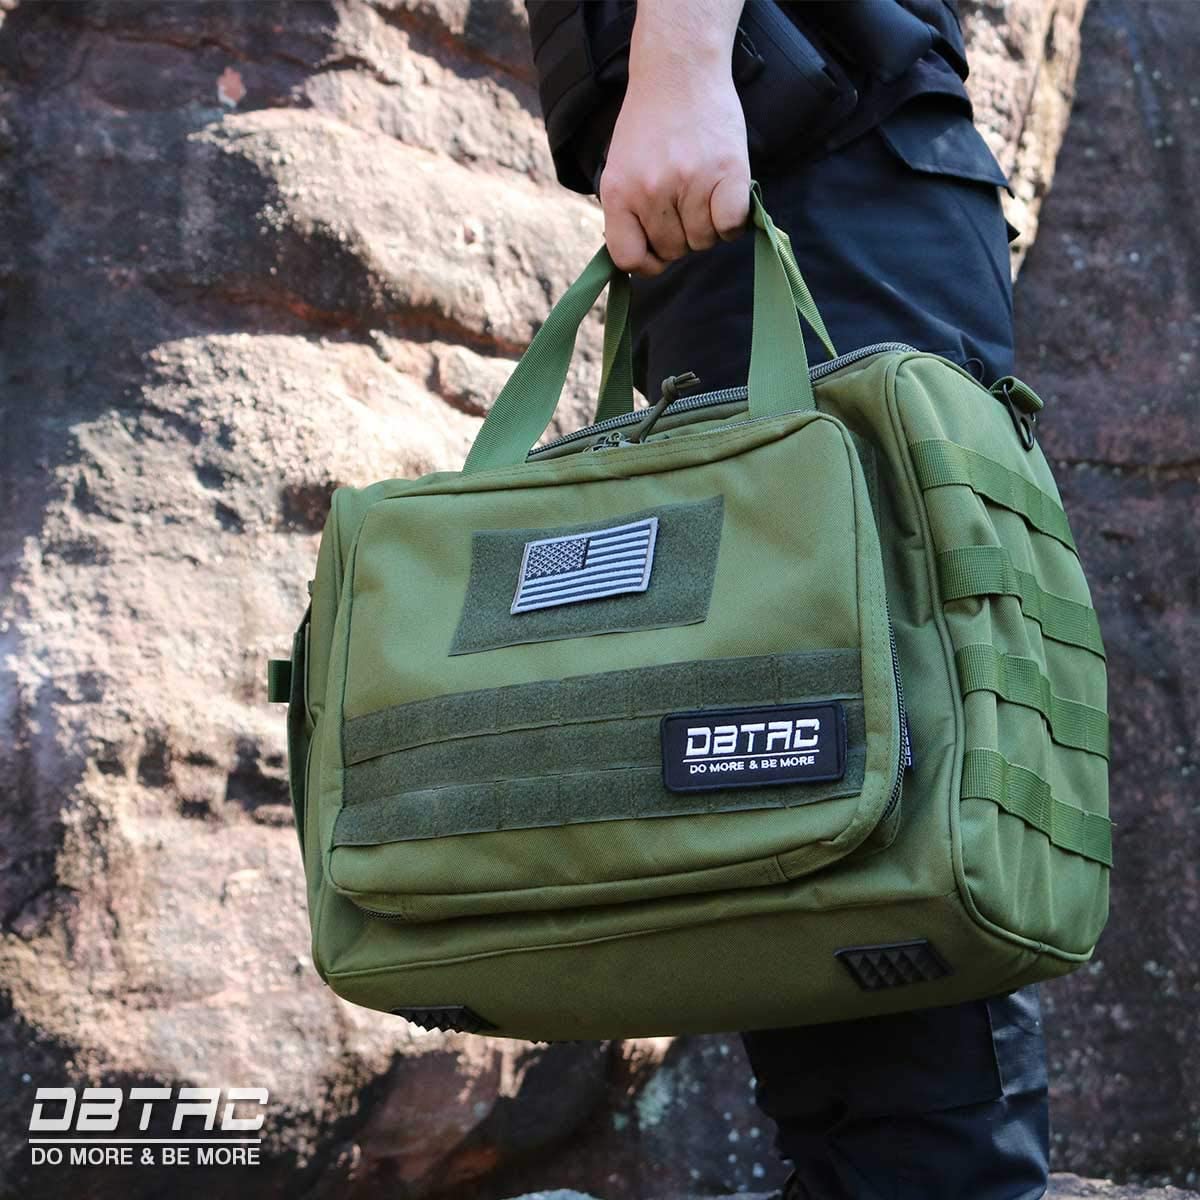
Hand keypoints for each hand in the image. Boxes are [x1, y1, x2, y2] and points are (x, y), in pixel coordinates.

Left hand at [598, 4, 750, 277]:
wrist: (678, 70)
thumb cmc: (650, 124)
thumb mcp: (622, 169)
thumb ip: (629, 213)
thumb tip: (646, 261)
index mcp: (618, 192)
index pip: (628, 259)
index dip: (646, 262)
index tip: (656, 250)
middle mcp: (651, 191)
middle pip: (673, 251)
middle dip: (680, 237)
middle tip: (684, 204)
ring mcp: (690, 182)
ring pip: (704, 241)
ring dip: (708, 226)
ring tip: (703, 191)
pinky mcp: (727, 171)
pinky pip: (731, 225)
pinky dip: (732, 220)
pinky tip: (725, 197)